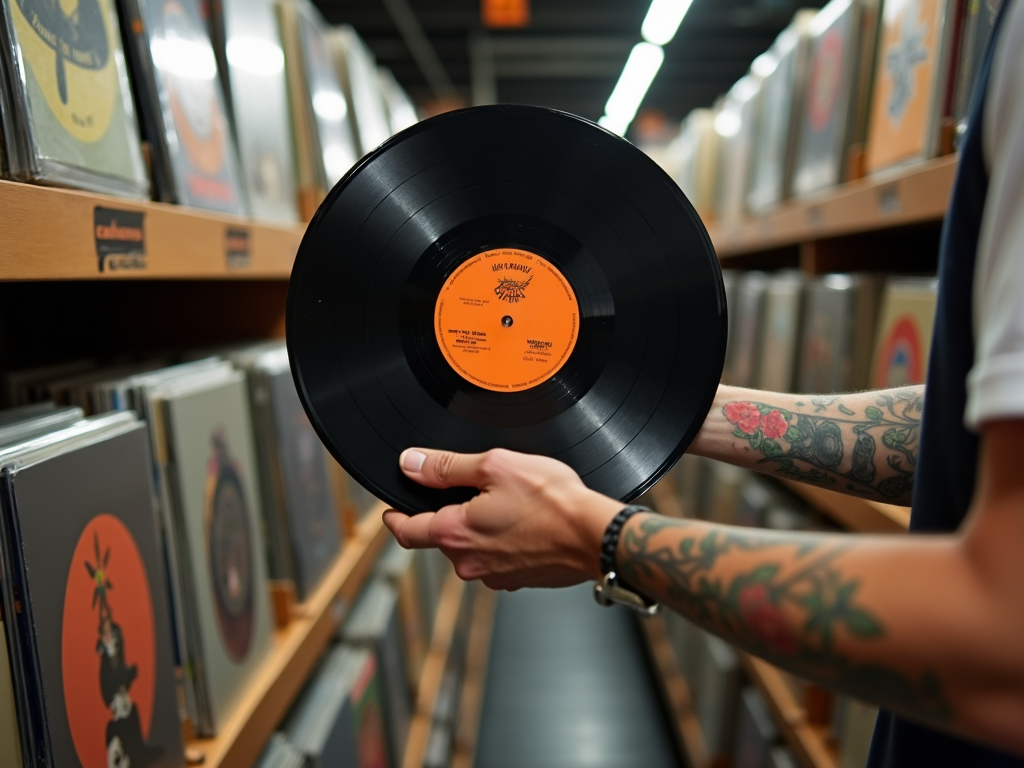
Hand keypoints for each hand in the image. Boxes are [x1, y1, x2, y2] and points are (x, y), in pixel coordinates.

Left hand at [382, 448, 621, 589]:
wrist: (595, 536)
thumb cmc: (553, 503)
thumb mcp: (493, 467)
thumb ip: (446, 467)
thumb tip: (411, 464)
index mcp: (455, 534)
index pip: (407, 531)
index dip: (395, 518)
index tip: (391, 512)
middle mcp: (469, 562)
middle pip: (442, 537)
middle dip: (449, 514)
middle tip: (470, 491)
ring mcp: (494, 575)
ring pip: (472, 547)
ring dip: (479, 527)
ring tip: (508, 504)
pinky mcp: (518, 579)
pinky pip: (498, 557)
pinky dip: (503, 540)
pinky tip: (524, 522)